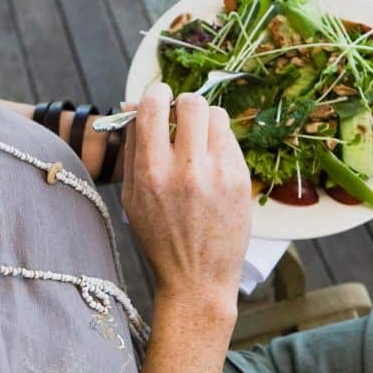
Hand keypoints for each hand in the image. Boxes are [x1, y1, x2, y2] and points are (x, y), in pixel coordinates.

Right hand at [121, 83, 250, 328]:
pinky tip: (212, 164)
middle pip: (191, 102)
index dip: (155, 94)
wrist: (197, 278)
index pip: (154, 106)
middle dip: (183, 104)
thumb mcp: (131, 197)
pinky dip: (219, 143)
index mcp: (152, 172)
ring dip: (205, 121)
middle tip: (181, 119)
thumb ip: (131, 148)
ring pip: (217, 115)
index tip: (158, 98)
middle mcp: (187, 169)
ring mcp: (218, 174)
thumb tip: (130, 106)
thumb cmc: (159, 238)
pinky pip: (231, 140)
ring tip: (198, 142)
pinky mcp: (241, 180)